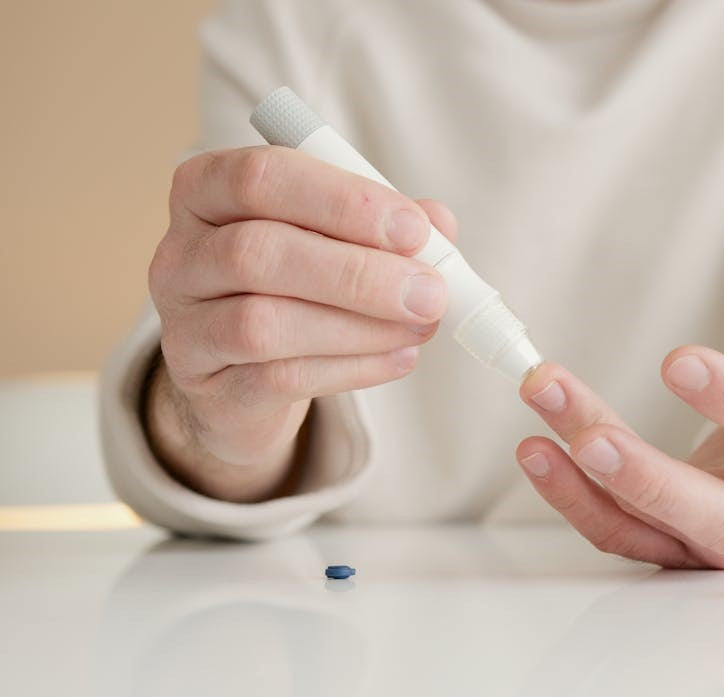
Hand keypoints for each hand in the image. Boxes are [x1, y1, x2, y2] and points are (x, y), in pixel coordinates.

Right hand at [147, 146, 455, 498]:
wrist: (243, 375)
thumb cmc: (295, 284)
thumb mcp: (334, 239)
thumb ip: (383, 225)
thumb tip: (438, 222)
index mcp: (205, 191)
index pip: (262, 177)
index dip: (343, 201)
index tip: (414, 228)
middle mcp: (180, 254)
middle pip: (257, 252)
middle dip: (357, 272)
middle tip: (429, 291)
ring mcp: (183, 325)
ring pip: (262, 323)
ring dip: (359, 326)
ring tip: (422, 326)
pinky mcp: (206, 387)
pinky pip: (279, 379)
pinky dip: (352, 368)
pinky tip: (400, 358)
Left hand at [517, 240, 723, 568]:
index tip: (676, 359)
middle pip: (719, 519)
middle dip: (649, 480)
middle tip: (589, 439)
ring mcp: (718, 534)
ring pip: (652, 531)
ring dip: (587, 492)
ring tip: (533, 443)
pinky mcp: (673, 538)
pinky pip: (620, 532)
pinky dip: (575, 499)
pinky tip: (537, 451)